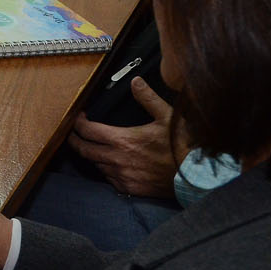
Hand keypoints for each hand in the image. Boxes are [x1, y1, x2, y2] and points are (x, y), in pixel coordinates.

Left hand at [66, 79, 183, 196]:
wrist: (197, 175)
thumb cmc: (183, 145)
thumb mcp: (166, 116)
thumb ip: (148, 98)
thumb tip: (135, 81)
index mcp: (122, 140)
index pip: (88, 131)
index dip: (79, 123)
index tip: (79, 117)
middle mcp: (117, 159)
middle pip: (84, 150)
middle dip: (75, 140)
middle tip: (73, 133)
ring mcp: (122, 176)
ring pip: (95, 164)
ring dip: (91, 155)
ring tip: (91, 146)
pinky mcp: (130, 188)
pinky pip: (108, 179)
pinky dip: (105, 169)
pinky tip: (109, 163)